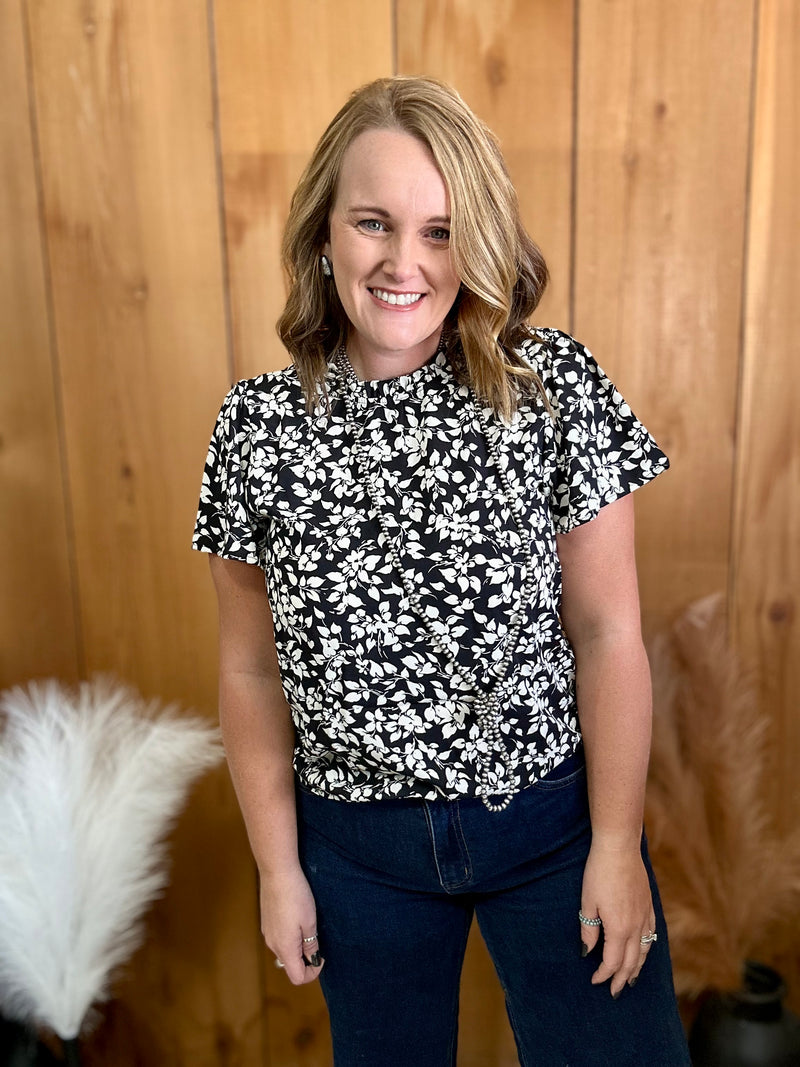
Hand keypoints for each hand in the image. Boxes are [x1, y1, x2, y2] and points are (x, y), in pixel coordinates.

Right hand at [260, 867, 323, 985]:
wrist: (277, 872)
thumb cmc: (296, 896)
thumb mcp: (310, 921)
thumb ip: (311, 944)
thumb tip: (312, 958)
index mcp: (284, 948)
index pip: (297, 977)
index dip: (312, 973)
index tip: (322, 956)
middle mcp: (272, 944)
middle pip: (290, 964)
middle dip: (306, 958)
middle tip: (317, 938)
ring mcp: (267, 932)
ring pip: (284, 950)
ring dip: (298, 946)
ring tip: (308, 925)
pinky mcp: (266, 922)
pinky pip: (279, 937)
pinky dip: (290, 936)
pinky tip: (296, 916)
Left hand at [579, 841, 654, 996]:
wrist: (619, 847)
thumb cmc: (599, 873)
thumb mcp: (587, 902)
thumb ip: (589, 930)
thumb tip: (587, 952)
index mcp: (619, 928)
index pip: (612, 962)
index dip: (603, 974)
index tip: (595, 980)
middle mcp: (636, 926)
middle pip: (631, 961)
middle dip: (622, 979)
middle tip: (615, 992)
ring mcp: (645, 915)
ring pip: (644, 950)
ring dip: (637, 967)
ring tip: (632, 979)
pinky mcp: (649, 904)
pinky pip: (651, 933)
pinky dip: (647, 948)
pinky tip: (644, 950)